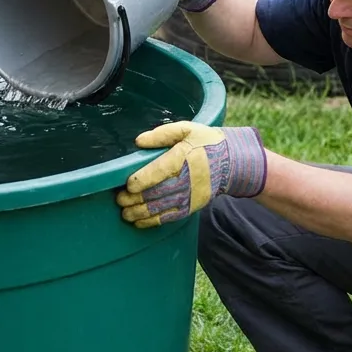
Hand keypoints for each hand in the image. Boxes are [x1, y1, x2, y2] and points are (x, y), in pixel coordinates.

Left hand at [116, 121, 265, 227]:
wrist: (232, 162)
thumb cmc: (206, 143)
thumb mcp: (187, 129)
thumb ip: (162, 134)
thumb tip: (139, 141)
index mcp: (182, 159)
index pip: (157, 173)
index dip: (140, 181)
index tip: (128, 184)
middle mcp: (185, 180)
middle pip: (154, 194)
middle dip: (133, 199)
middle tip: (119, 199)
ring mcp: (188, 196)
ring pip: (159, 208)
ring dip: (139, 213)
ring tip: (125, 213)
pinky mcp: (191, 207)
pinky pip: (169, 218)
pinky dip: (152, 222)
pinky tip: (139, 222)